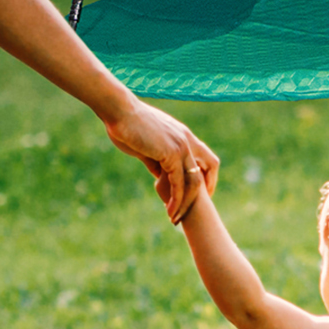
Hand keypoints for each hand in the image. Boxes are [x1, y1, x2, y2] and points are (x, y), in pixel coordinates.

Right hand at [101, 96, 217, 220]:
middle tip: (192, 210)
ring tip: (175, 218)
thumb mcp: (146, 146)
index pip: (206, 158)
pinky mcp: (171, 153)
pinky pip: (178, 183)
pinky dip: (176, 199)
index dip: (207, 176)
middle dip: (203, 192)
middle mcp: (187, 140)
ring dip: (186, 203)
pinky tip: (169, 210)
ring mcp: (181, 146)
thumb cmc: (127, 125)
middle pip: (208, 169)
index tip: (198, 194)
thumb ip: (156, 160)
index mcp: (183, 135)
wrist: (119, 111)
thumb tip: (159, 175)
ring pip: (194, 181)